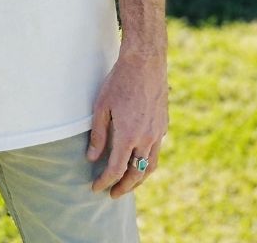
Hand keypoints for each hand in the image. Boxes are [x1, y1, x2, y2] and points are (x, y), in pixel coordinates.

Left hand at [87, 47, 167, 197]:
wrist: (145, 63)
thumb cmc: (119, 82)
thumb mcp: (101, 106)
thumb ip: (98, 135)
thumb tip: (92, 158)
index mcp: (128, 136)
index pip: (116, 170)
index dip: (105, 182)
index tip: (97, 188)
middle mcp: (146, 139)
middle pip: (136, 174)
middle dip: (124, 187)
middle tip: (113, 194)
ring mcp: (158, 133)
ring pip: (151, 165)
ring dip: (139, 179)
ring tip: (128, 183)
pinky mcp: (164, 125)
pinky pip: (157, 150)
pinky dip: (148, 161)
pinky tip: (139, 158)